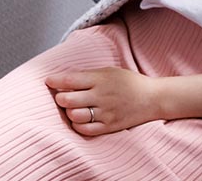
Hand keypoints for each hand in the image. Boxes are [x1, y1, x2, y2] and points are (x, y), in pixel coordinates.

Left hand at [44, 67, 163, 135]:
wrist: (152, 98)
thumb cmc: (129, 82)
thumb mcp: (109, 71)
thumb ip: (88, 75)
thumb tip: (65, 78)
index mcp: (100, 79)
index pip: (70, 80)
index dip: (54, 80)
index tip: (48, 81)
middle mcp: (101, 96)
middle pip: (68, 100)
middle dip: (60, 97)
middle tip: (61, 96)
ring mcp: (105, 112)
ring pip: (74, 115)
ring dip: (68, 111)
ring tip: (71, 107)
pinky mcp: (109, 126)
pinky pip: (85, 129)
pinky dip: (77, 125)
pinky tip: (79, 119)